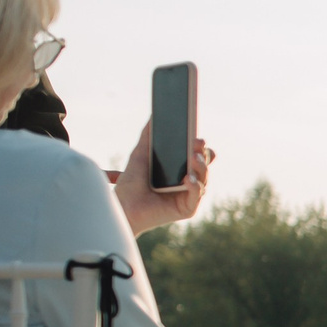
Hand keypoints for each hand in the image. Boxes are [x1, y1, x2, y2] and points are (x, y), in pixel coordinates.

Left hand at [109, 119, 211, 234]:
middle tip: (198, 144)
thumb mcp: (140, 155)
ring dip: (201, 168)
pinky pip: (197, 196)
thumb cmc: (130, 184)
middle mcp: (187, 182)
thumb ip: (148, 137)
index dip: (200, 147)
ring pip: (204, 179)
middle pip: (204, 166)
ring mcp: (189, 196)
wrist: (122, 207)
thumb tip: (153, 117)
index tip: (197, 137)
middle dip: (203, 155)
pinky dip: (194, 186)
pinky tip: (187, 179)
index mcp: (179, 170)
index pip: (197, 156)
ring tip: (193, 158)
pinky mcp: (187, 209)